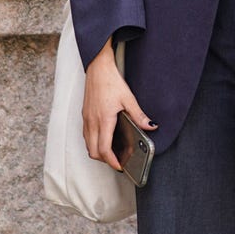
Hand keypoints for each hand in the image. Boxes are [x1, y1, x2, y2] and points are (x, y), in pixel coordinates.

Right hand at [82, 37, 156, 169]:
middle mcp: (92, 122)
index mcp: (103, 120)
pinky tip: (103, 139)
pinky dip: (93, 142)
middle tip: (117, 161)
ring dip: (97, 152)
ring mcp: (86, 119)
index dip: (111, 161)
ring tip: (111, 152)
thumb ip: (138, 115)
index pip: (103, 149)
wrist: (97, 68)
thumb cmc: (111, 81)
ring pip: (87, 144)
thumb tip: (150, 126)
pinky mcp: (84, 115)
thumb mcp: (128, 98)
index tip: (119, 166)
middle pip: (93, 151)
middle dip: (104, 160)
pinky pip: (86, 135)